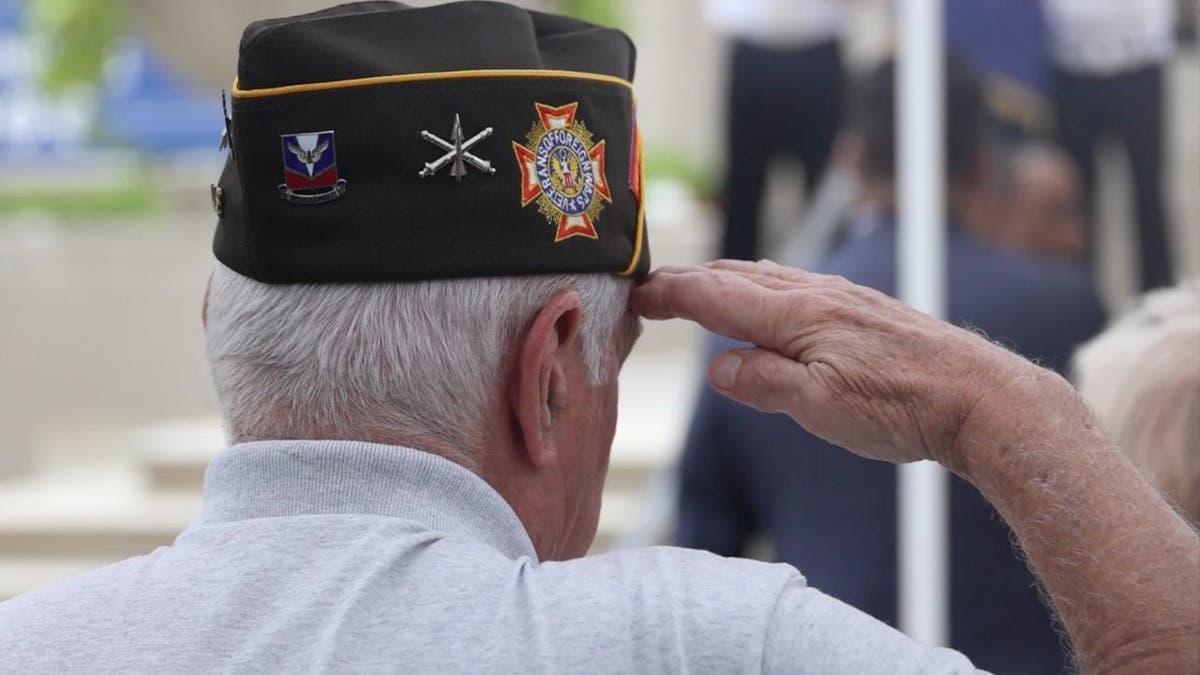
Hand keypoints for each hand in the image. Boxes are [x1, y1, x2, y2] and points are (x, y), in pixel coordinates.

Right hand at [630, 260, 1054, 468]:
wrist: (979, 395)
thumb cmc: (903, 406)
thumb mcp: (821, 408)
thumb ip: (763, 383)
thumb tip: (718, 367)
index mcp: (797, 315)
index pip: (715, 293)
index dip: (670, 292)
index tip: (635, 292)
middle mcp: (816, 295)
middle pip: (736, 275)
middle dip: (688, 279)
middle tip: (651, 289)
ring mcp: (841, 296)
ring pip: (766, 276)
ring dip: (723, 279)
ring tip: (697, 289)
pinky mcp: (862, 308)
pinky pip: (794, 285)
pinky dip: (759, 287)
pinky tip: (767, 303)